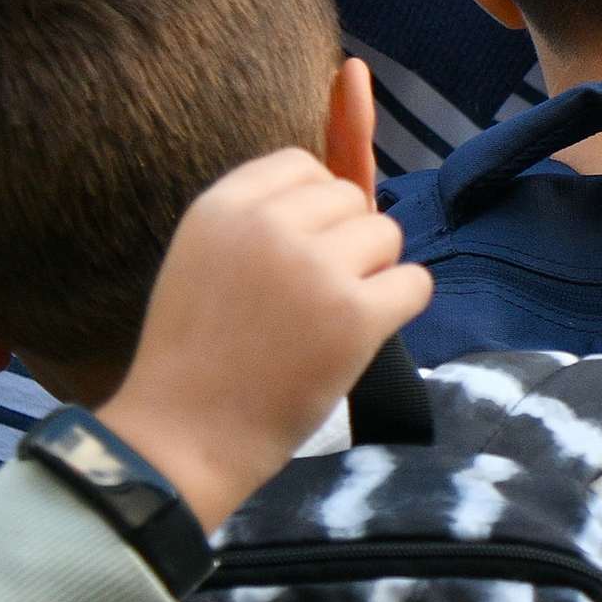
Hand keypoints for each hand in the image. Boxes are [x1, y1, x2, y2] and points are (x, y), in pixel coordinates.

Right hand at [99, 150, 429, 527]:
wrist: (185, 436)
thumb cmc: (196, 356)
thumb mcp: (201, 259)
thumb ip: (258, 222)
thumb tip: (343, 198)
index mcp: (221, 208)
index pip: (300, 165)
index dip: (315, 205)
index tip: (303, 246)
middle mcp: (268, 227)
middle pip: (350, 197)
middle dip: (347, 239)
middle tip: (318, 292)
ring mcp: (315, 269)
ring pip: (388, 234)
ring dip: (375, 271)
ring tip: (335, 314)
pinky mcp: (355, 316)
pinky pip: (416, 283)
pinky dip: (402, 305)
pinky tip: (368, 331)